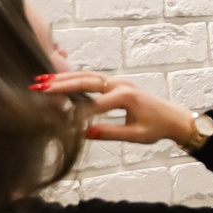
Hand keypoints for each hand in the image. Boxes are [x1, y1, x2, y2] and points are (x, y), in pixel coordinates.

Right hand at [37, 71, 201, 146]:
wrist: (174, 117)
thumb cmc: (157, 128)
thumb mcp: (135, 135)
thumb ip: (110, 133)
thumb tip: (83, 133)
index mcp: (126, 97)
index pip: (94, 105)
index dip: (75, 113)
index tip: (56, 118)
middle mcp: (120, 84)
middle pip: (86, 82)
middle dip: (61, 85)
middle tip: (39, 88)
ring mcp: (118, 81)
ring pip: (87, 76)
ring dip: (64, 78)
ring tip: (42, 80)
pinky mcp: (116, 82)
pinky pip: (92, 77)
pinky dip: (74, 78)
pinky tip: (58, 80)